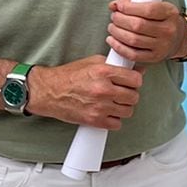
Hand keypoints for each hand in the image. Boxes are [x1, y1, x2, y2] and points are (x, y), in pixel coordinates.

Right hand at [25, 55, 143, 129]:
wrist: (49, 91)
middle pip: (134, 96)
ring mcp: (99, 106)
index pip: (135, 79)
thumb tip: (136, 69)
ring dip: (123, 108)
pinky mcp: (94, 120)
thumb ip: (115, 64)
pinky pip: (116, 124)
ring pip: (128, 111)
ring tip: (114, 103)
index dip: (135, 81)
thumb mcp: (92, 62)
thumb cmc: (68, 76)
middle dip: (130, 95)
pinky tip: (107, 113)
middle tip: (122, 93)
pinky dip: (114, 120)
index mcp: (103, 72)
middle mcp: (103, 89)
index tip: (131, 82)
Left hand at [106, 0, 183, 66]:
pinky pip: (133, 55)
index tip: (119, 6)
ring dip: (117, 33)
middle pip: (138, 25)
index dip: (129, 8)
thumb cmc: (161, 18)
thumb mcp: (153, 3)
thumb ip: (131, 0)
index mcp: (169, 12)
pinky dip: (119, 48)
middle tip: (114, 17)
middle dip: (120, 20)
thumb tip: (113, 5)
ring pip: (134, 40)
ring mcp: (162, 45)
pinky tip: (112, 40)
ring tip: (112, 27)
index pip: (148, 10)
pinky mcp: (155, 57)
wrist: (177, 38)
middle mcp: (168, 30)